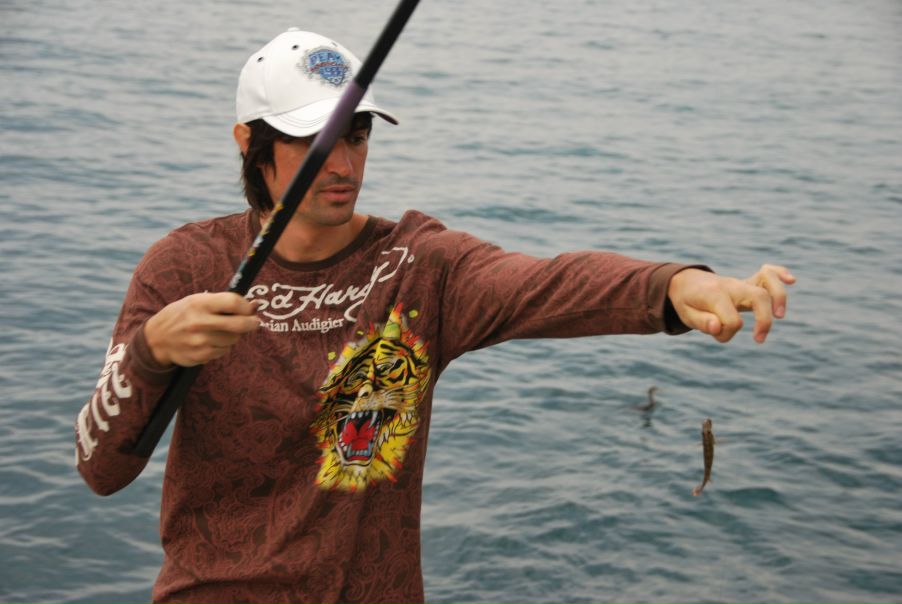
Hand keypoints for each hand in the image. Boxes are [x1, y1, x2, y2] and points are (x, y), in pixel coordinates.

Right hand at [144, 292, 260, 366]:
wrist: (157, 338)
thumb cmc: (182, 316)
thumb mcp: (198, 301)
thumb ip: (224, 302)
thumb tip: (255, 305)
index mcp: (199, 304)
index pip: (233, 302)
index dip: (247, 306)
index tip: (251, 308)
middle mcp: (199, 322)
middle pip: (238, 324)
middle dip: (251, 323)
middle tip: (254, 323)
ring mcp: (199, 341)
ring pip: (233, 339)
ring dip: (233, 336)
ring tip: (220, 331)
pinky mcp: (200, 355)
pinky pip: (223, 351)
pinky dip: (223, 347)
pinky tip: (211, 342)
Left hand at [667, 264, 795, 343]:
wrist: (685, 282)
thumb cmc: (687, 301)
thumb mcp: (686, 314)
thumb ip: (702, 322)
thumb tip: (718, 327)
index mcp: (713, 295)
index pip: (731, 319)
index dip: (726, 333)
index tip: (718, 334)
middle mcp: (731, 286)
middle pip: (757, 297)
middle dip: (764, 320)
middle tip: (759, 339)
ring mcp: (741, 283)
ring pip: (767, 281)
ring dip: (779, 297)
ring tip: (780, 316)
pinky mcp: (748, 283)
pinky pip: (767, 273)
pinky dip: (780, 274)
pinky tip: (791, 280)